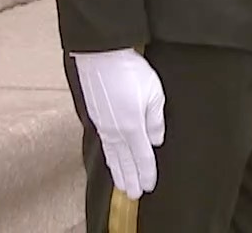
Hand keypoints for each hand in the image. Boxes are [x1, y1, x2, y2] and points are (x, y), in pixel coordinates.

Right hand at [72, 49, 165, 196]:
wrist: (101, 56)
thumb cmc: (130, 71)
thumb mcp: (154, 94)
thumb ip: (155, 120)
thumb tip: (156, 141)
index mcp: (132, 126)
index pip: (142, 156)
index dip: (146, 172)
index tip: (149, 186)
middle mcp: (115, 131)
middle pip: (124, 162)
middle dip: (130, 179)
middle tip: (134, 195)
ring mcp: (103, 125)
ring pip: (112, 155)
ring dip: (118, 172)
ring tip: (122, 185)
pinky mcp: (96, 118)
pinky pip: (104, 145)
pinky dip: (108, 158)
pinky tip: (110, 160)